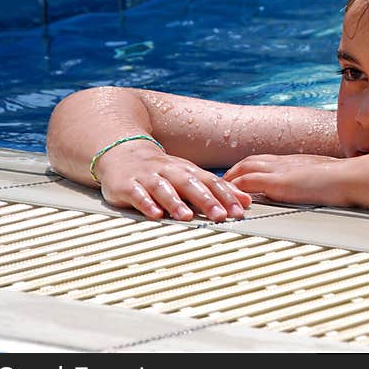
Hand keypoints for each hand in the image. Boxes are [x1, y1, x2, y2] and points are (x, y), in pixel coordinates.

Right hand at [96, 143, 251, 221]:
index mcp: (188, 171)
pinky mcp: (128, 185)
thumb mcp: (190, 176)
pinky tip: (154, 214)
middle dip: (207, 200)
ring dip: (176, 202)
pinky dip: (146, 204)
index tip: (240, 210)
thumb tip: (246, 201)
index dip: (227, 196)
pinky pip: (138, 195)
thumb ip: (217, 189)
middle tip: (221, 216)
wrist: (123, 152)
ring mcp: (149, 177)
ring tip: (186, 216)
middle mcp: (171, 172)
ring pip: (164, 189)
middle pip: (191, 185)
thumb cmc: (163, 170)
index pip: (212, 183)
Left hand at [223, 154, 349, 206]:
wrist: (350, 177)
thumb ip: (317, 183)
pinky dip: (235, 188)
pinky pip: (247, 182)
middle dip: (235, 172)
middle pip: (250, 161)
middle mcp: (284, 162)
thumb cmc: (345, 180)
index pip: (266, 161)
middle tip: (224, 183)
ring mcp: (280, 170)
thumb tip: (321, 190)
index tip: (243, 178)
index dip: (252, 168)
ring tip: (220, 191)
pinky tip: (229, 197)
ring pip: (244, 168)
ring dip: (231, 178)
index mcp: (295, 162)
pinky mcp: (278, 182)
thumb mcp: (327, 179)